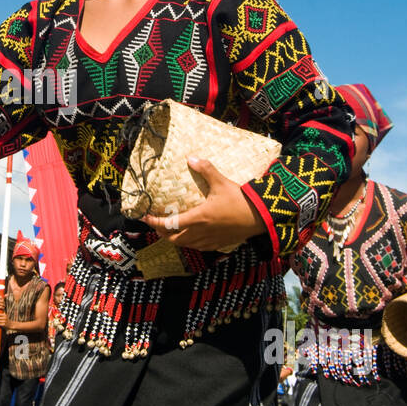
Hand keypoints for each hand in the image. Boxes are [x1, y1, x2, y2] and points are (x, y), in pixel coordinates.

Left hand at [141, 157, 263, 250]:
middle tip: (156, 224)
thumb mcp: (222, 183)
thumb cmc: (240, 200)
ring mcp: (210, 240)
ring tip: (170, 231)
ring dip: (175, 240)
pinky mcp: (220, 244)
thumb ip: (206, 170)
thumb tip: (191, 158)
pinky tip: (192, 238)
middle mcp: (201, 232)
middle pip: (174, 239)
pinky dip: (190, 244)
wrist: (261, 217)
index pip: (170, 224)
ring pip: (186, 245)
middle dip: (162, 233)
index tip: (145, 217)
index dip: (154, 222)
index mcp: (198, 218)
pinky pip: (199, 247)